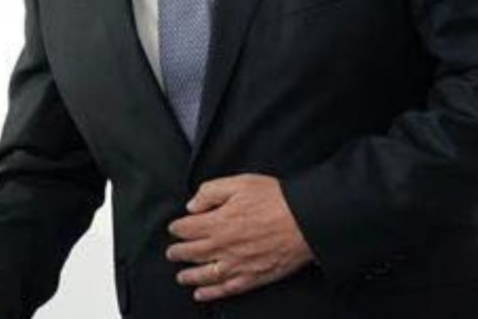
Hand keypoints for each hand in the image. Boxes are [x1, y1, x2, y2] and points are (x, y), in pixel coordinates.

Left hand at [166, 173, 312, 300]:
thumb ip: (211, 192)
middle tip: (172, 253)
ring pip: (204, 274)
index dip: (177, 228)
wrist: (306, 221)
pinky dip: (211, 293)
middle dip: (178, 252)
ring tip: (180, 276)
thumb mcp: (239, 183)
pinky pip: (226, 289)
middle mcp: (223, 246)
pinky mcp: (253, 277)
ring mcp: (237, 264)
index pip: (187, 228)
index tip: (174, 228)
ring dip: (189, 276)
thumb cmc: (275, 199)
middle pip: (191, 252)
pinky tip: (201, 295)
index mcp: (218, 222)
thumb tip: (192, 206)